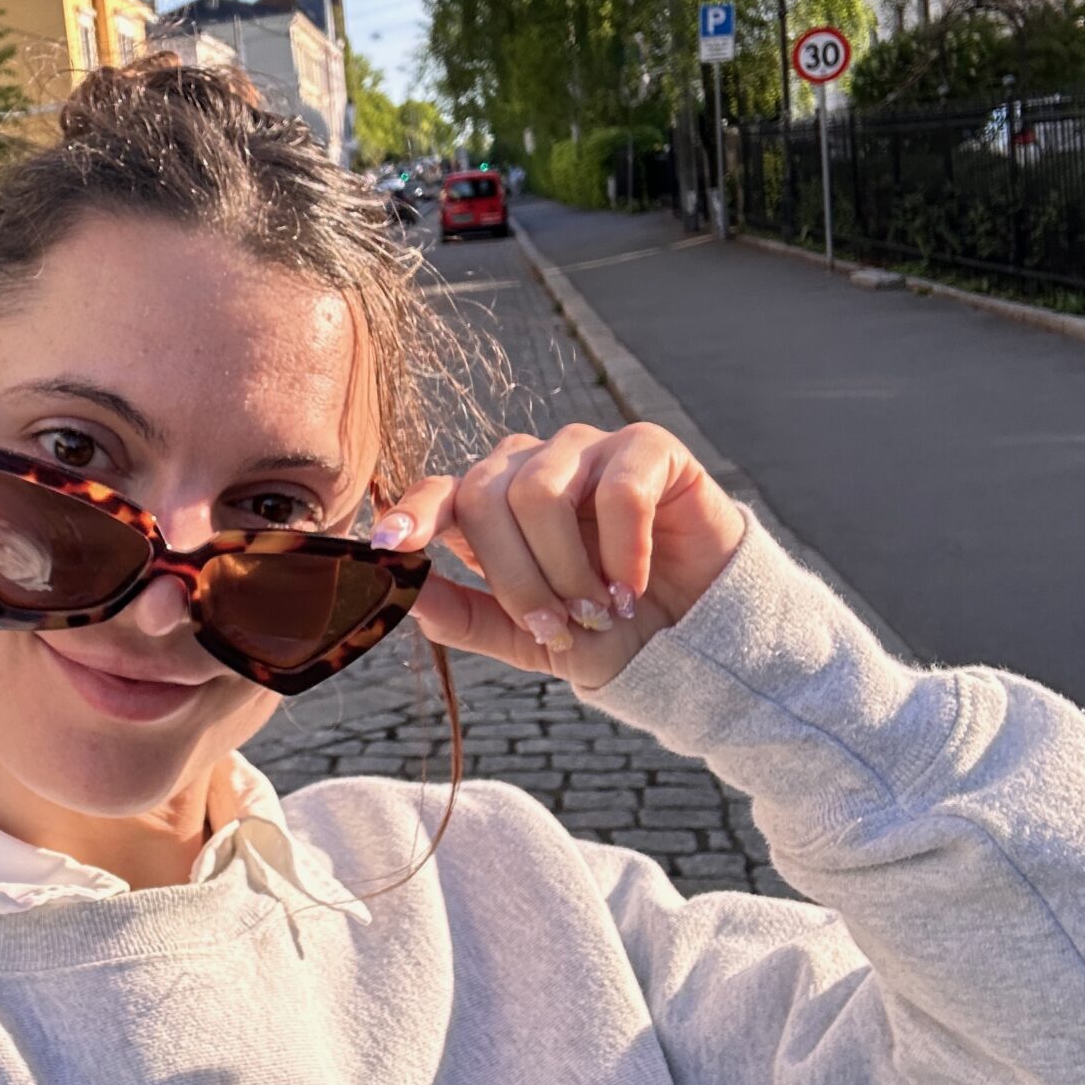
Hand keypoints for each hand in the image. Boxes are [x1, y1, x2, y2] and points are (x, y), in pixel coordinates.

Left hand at [372, 423, 747, 691]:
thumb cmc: (606, 630)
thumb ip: (461, 614)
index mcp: (493, 506)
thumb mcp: (525, 637)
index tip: (388, 545)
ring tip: (603, 609)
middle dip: (516, 578)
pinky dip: (624, 550)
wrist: (695, 635)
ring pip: (541, 493)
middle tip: (559, 627)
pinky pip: (618, 488)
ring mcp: (588, 450)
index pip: (439, 493)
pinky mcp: (648, 447)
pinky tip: (636, 583)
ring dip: (569, 570)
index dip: (412, 514)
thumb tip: (397, 593)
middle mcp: (532, 466)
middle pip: (486, 499)